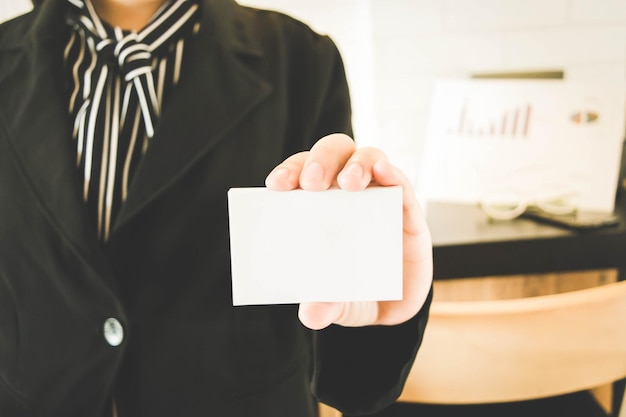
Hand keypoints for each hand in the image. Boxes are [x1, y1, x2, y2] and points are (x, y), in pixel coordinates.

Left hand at [265, 133, 432, 329]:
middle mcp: (346, 193)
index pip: (300, 174)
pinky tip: (385, 173)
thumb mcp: (336, 303)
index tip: (276, 185)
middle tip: (312, 183)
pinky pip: (401, 182)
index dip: (288, 172)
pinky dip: (392, 173)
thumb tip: (311, 314)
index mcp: (317, 205)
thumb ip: (323, 305)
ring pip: (367, 158)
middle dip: (320, 162)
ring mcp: (378, 196)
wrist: (393, 306)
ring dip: (357, 164)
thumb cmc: (353, 290)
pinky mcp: (407, 209)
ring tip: (349, 183)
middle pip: (332, 155)